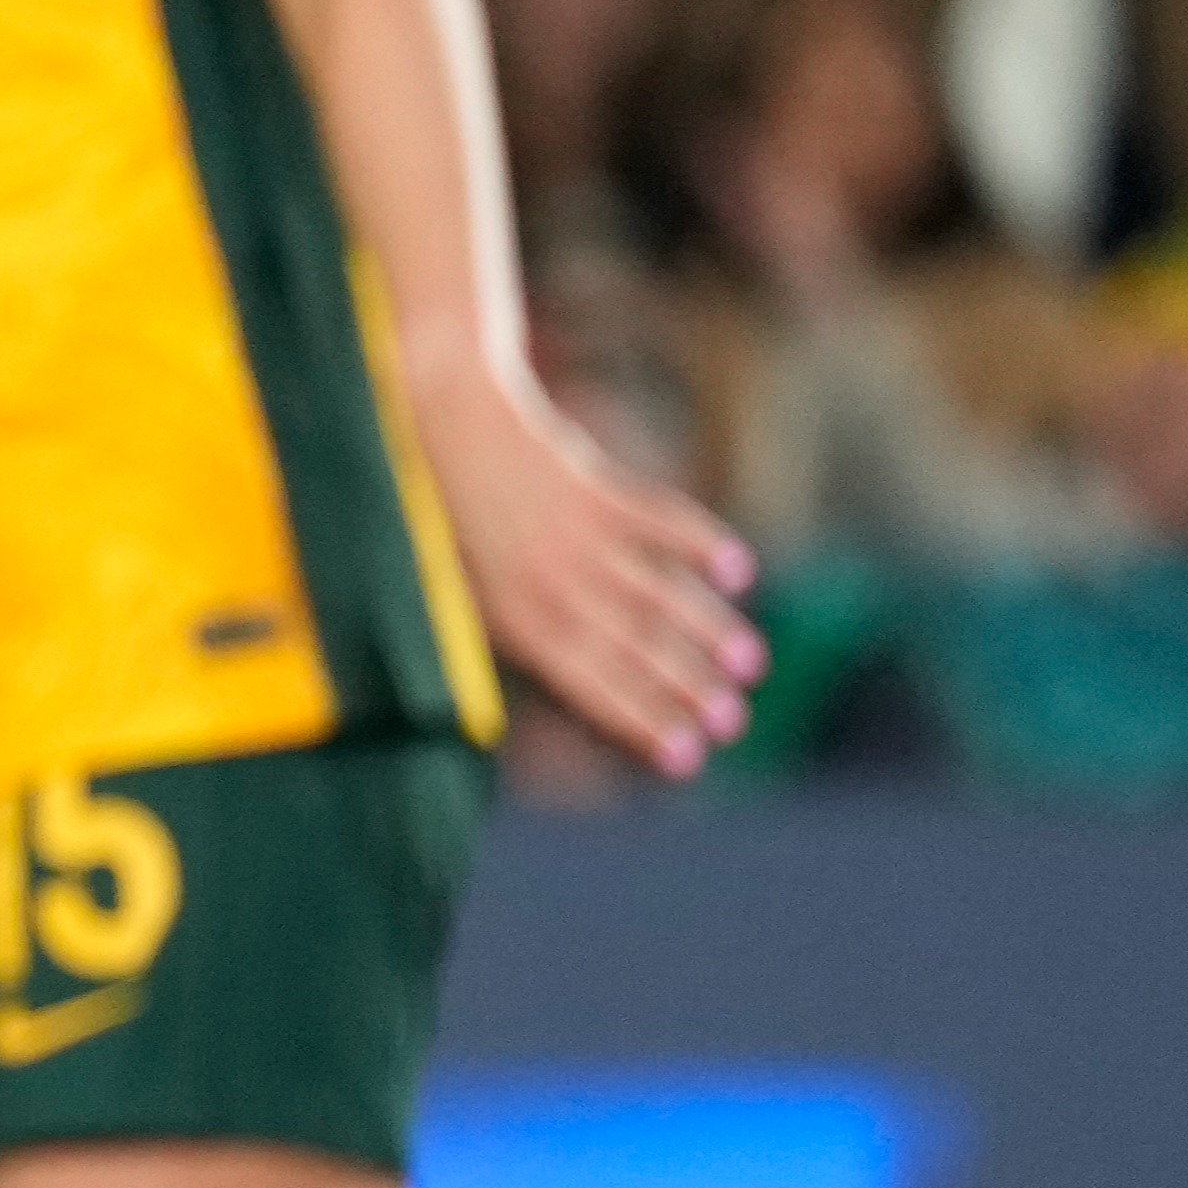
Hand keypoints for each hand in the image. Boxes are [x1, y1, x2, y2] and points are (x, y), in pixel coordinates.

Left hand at [414, 362, 763, 780]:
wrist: (439, 427)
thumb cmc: (451, 524)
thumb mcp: (464, 597)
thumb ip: (519, 644)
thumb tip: (575, 703)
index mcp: (514, 625)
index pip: (589, 686)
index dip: (639, 722)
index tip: (686, 760)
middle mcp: (548, 587)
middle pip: (631, 647)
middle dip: (685, 688)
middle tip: (732, 723)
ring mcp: (573, 538)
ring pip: (653, 592)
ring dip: (705, 628)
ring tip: (748, 664)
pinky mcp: (595, 489)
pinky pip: (657, 519)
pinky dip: (698, 542)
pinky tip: (737, 569)